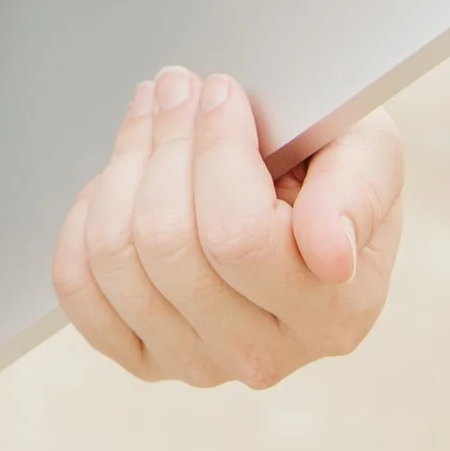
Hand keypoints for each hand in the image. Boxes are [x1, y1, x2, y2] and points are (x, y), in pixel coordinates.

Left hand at [53, 67, 402, 387]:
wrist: (297, 192)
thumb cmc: (331, 167)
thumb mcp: (368, 154)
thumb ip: (356, 193)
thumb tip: (328, 252)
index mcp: (333, 315)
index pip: (238, 236)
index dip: (215, 148)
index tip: (222, 90)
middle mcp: (266, 356)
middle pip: (168, 246)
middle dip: (165, 142)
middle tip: (178, 87)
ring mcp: (199, 364)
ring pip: (117, 261)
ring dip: (124, 165)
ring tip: (151, 116)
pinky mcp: (144, 356)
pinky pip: (80, 290)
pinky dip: (84, 221)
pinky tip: (122, 184)